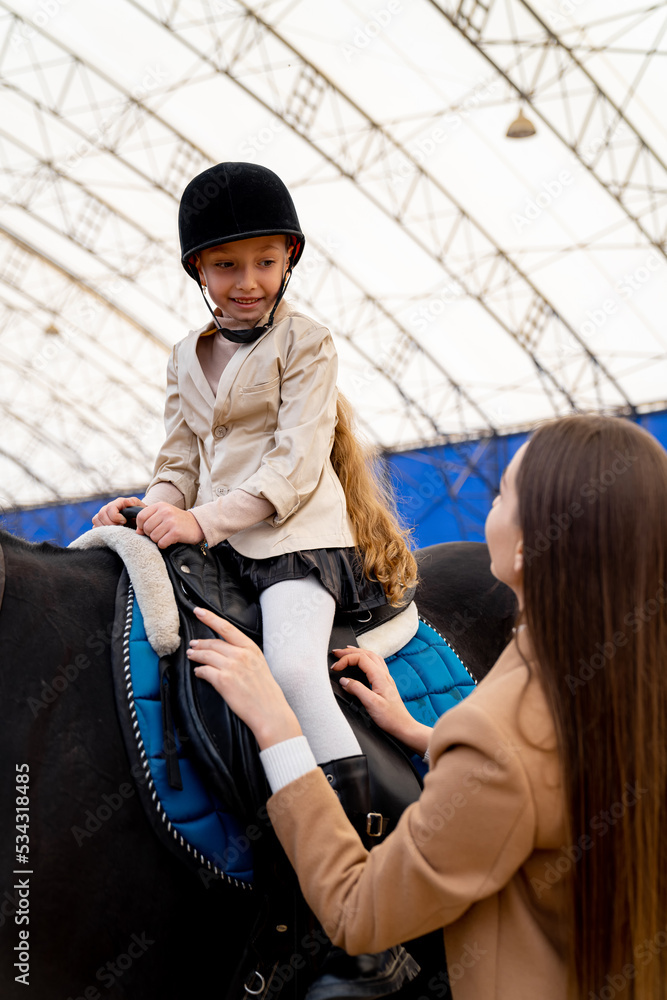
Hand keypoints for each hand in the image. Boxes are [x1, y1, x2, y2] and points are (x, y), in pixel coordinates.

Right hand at [92, 497, 145, 526]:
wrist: (138, 523)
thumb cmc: (140, 515)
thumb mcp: (140, 508)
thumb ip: (135, 503)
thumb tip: (128, 501)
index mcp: (118, 502)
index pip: (110, 508)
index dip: (116, 516)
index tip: (124, 522)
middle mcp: (108, 507)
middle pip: (101, 514)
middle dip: (110, 523)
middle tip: (120, 528)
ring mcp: (103, 515)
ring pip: (96, 519)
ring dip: (105, 527)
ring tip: (115, 531)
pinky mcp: (100, 523)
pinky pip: (94, 526)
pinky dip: (100, 531)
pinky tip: (110, 533)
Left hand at [136, 502, 204, 547]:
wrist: (197, 524)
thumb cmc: (178, 521)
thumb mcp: (163, 515)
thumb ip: (149, 520)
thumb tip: (138, 531)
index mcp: (160, 506)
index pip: (141, 516)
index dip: (141, 526)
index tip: (148, 529)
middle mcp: (165, 512)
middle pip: (146, 528)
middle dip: (150, 534)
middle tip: (160, 533)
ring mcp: (171, 522)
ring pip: (153, 537)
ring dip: (158, 540)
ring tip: (166, 536)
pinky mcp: (176, 532)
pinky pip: (161, 543)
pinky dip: (164, 544)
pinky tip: (170, 540)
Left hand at [186, 607, 301, 748]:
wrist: (269, 711)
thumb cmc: (266, 691)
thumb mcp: (259, 665)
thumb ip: (244, 655)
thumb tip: (227, 651)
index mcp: (251, 648)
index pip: (227, 628)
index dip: (210, 618)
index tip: (199, 611)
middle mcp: (241, 655)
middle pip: (213, 642)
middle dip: (200, 642)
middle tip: (193, 644)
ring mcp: (232, 667)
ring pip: (206, 655)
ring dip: (196, 655)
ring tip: (191, 655)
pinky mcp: (223, 681)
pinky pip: (204, 671)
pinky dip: (199, 671)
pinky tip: (198, 672)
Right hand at [332, 647, 431, 755]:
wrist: (403, 726)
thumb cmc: (391, 717)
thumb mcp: (371, 704)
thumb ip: (357, 689)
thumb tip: (344, 681)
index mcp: (380, 677)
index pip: (361, 659)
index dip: (346, 660)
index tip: (336, 668)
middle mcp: (384, 674)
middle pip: (366, 654)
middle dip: (350, 651)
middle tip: (336, 653)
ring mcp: (386, 678)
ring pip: (372, 657)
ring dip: (359, 652)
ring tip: (347, 652)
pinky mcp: (385, 684)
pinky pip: (376, 664)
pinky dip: (366, 658)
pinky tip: (363, 663)